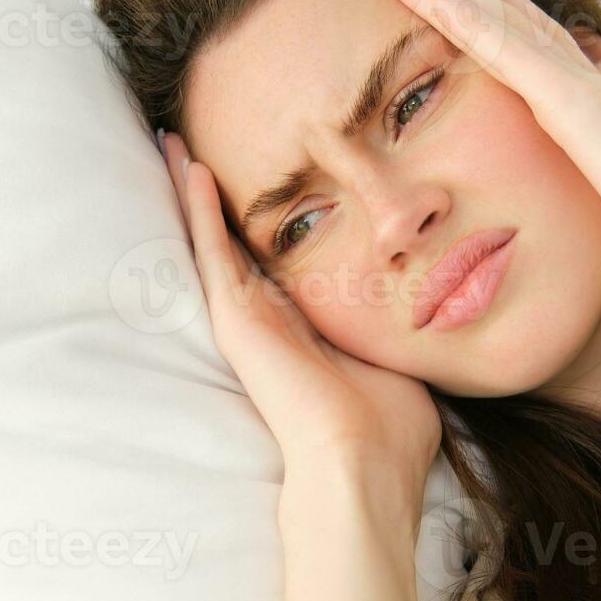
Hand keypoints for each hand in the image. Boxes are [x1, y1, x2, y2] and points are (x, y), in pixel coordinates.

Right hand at [159, 130, 443, 476]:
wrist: (364, 461)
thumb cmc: (391, 429)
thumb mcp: (398, 360)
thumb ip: (395, 332)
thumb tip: (430, 310)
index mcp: (306, 333)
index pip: (280, 269)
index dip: (269, 229)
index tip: (263, 189)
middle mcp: (269, 321)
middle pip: (235, 246)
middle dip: (214, 199)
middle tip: (190, 147)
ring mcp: (246, 317)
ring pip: (210, 239)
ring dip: (190, 189)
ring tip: (170, 140)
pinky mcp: (234, 316)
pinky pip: (210, 247)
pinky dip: (194, 204)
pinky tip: (182, 160)